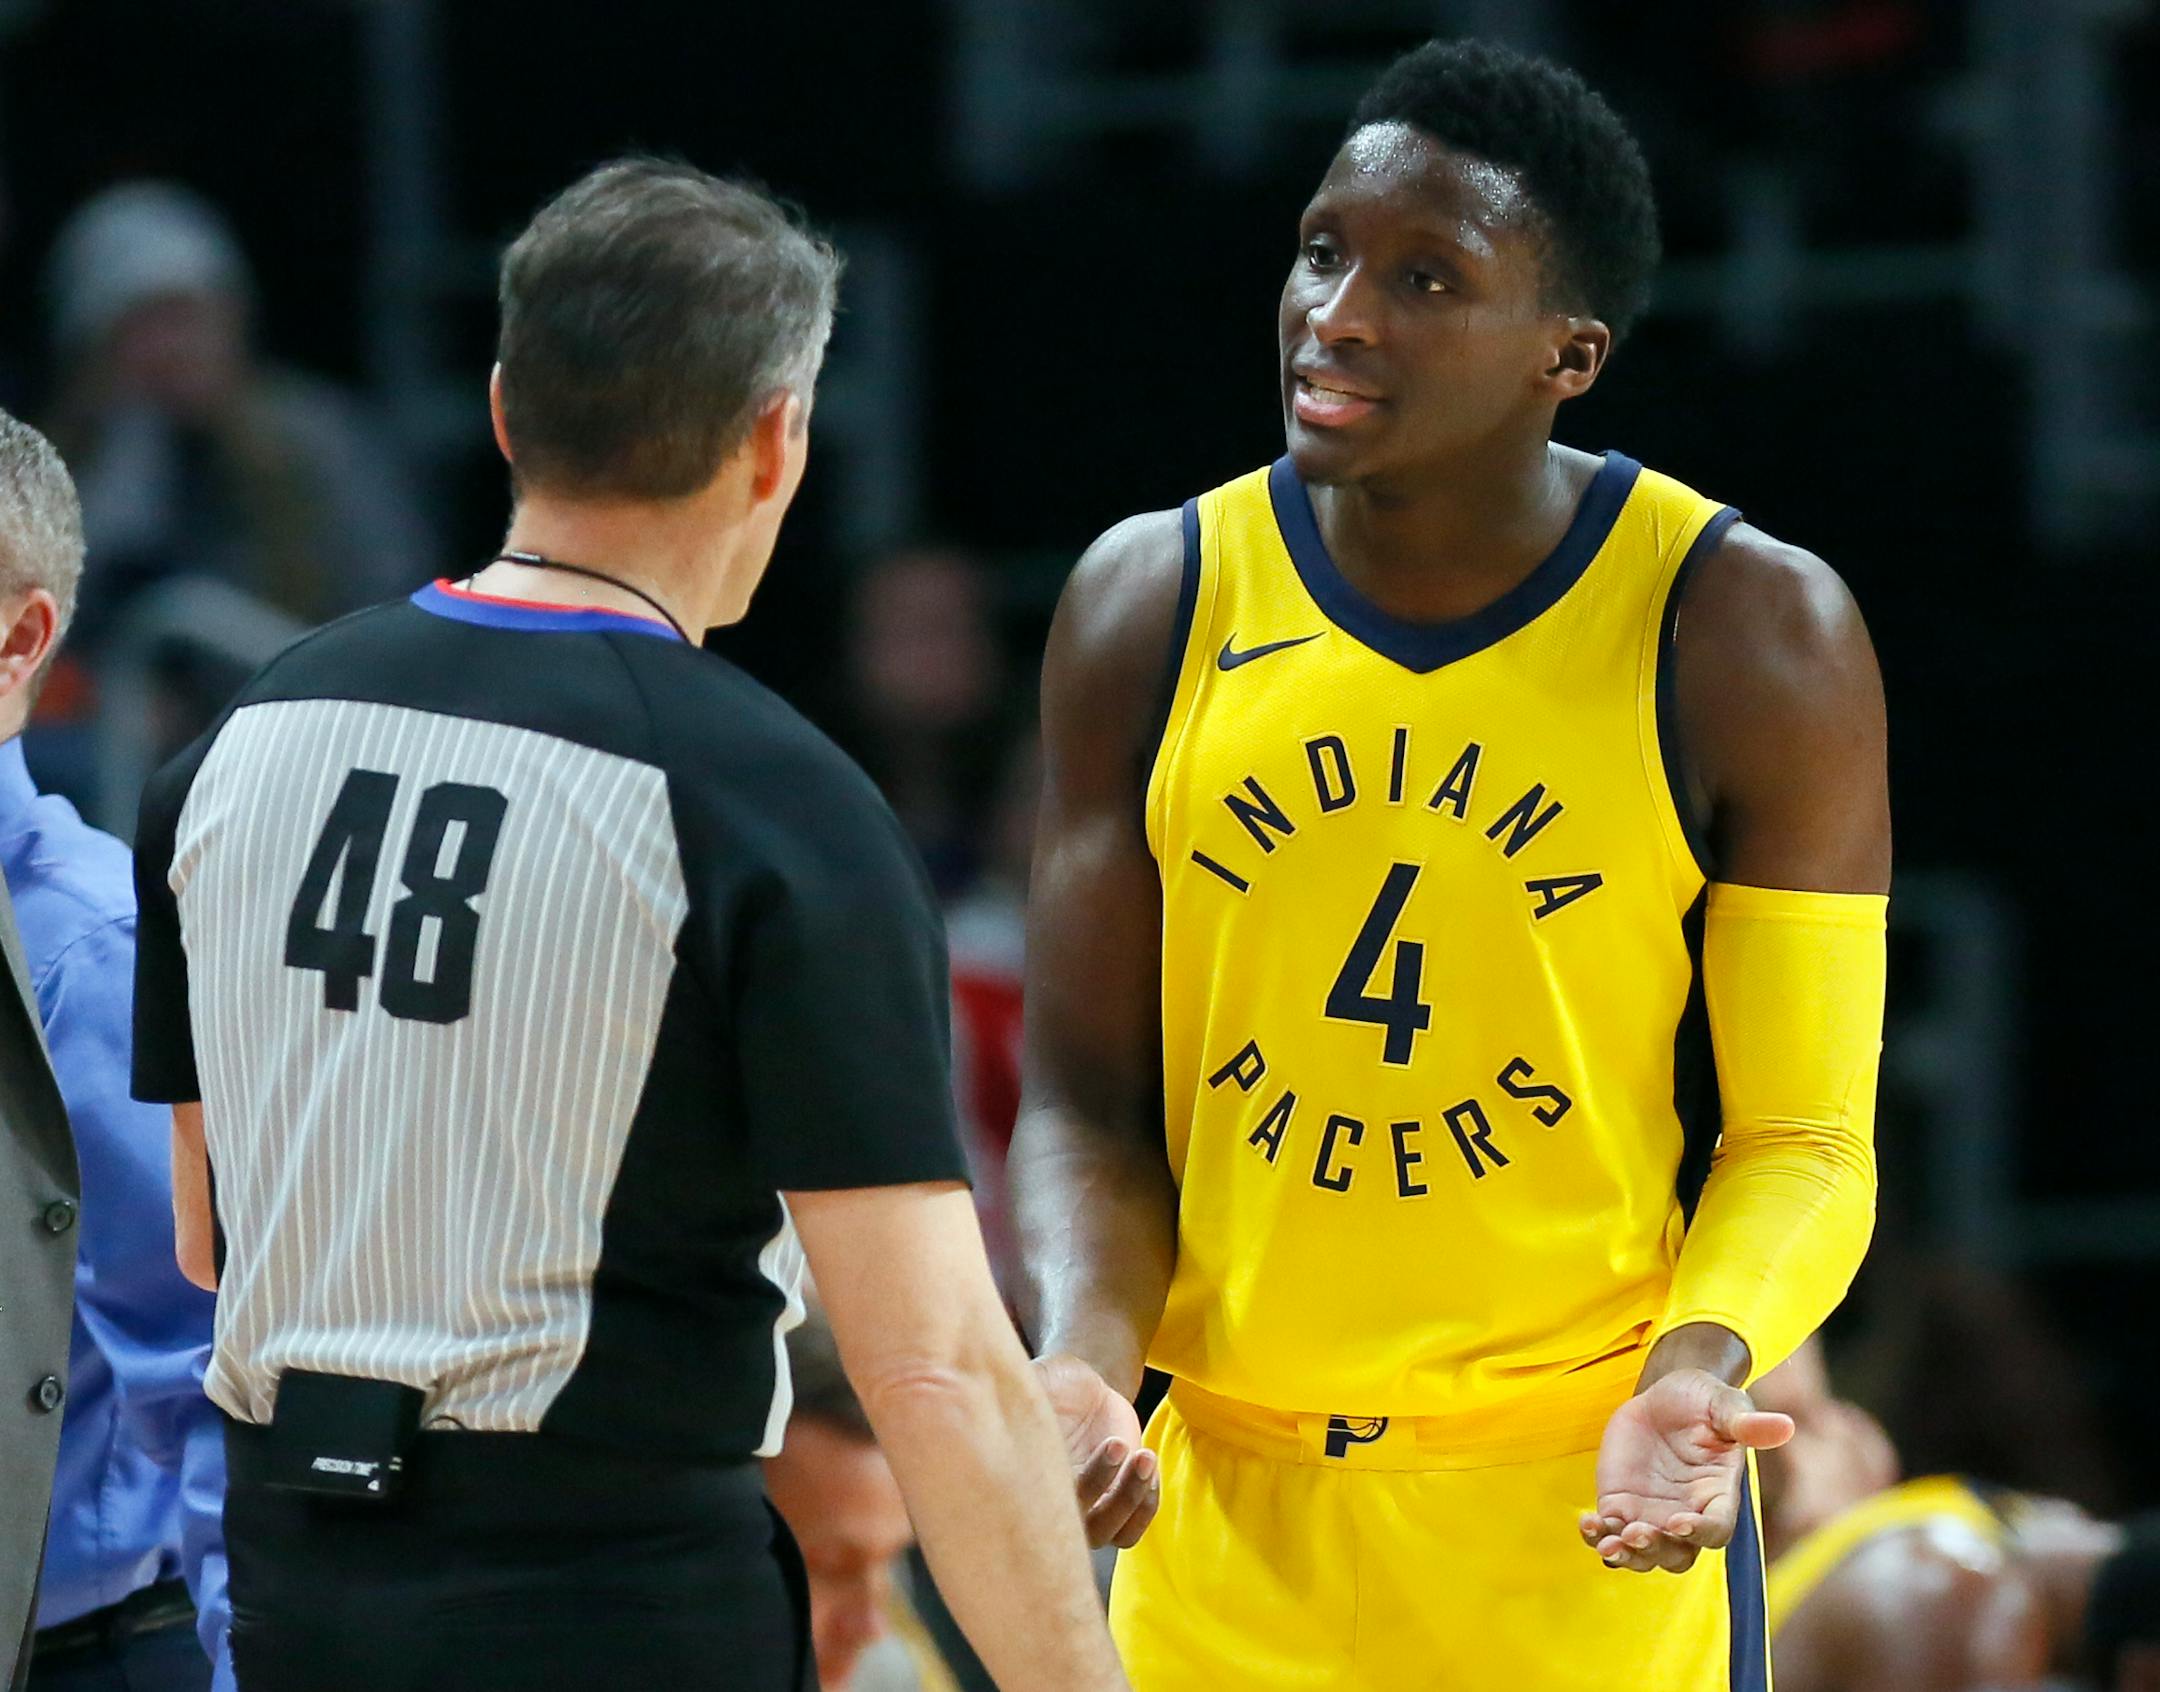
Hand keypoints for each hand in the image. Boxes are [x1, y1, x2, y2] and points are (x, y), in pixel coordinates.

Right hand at [1034, 1352, 1159, 1548]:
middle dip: (1104, 1491)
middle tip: (1116, 1445)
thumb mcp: (1038, 1382)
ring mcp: (1089, 1511)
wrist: (1084, 1394)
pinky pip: (1132, 1529)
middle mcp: (1058, 1506)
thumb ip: (1028, 1393)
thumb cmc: (1054, 1387)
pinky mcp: (1116, 1506)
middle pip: (1082, 1529)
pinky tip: (1146, 1465)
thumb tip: (1002, 1390)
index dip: (1058, 1491)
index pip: (1039, 1509)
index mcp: (1031, 1482)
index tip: (1074, 1450)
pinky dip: (1146, 1504)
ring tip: (1143, 1455)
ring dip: (1131, 1499)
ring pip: (1112, 1533)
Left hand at [1578, 1368, 1792, 1573]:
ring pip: (1644, 1553)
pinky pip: (1610, 1532)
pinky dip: (1597, 1535)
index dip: (1700, 1531)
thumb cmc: (1702, 1400)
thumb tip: (1785, 1425)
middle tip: (1637, 1533)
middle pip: (1678, 1554)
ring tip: (1607, 1541)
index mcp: (1718, 1496)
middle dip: (1657, 1550)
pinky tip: (1587, 1523)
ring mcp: (1652, 1515)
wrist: (1663, 1396)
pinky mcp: (1621, 1506)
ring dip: (1626, 1553)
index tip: (1679, 1521)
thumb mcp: (1723, 1403)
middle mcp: (1687, 1515)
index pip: (1716, 1530)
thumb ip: (1746, 1422)